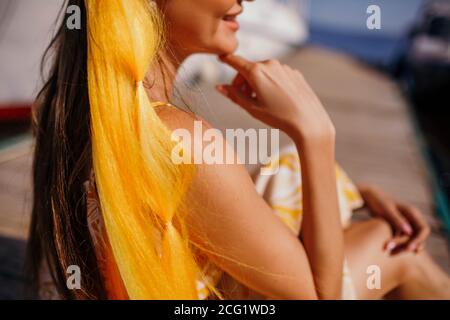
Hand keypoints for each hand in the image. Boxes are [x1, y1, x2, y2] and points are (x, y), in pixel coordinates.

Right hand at [216, 55, 334, 144]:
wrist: (308, 120)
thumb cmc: (278, 116)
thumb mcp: (251, 108)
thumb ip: (234, 95)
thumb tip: (219, 87)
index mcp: (256, 72)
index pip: (236, 61)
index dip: (226, 60)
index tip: (221, 57)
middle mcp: (270, 65)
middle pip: (249, 69)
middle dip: (242, 82)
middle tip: (243, 98)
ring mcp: (284, 68)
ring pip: (264, 72)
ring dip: (257, 83)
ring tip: (260, 101)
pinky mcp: (294, 73)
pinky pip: (277, 75)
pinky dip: (271, 83)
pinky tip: (276, 99)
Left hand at [359, 185, 430, 254]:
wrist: (370, 198)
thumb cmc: (378, 201)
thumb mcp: (387, 210)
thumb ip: (397, 220)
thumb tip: (410, 232)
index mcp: (412, 212)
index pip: (423, 229)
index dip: (419, 240)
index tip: (409, 248)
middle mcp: (412, 219)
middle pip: (417, 237)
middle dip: (408, 246)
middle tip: (394, 253)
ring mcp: (406, 224)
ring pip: (410, 240)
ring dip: (402, 248)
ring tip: (389, 253)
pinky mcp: (399, 228)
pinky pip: (402, 240)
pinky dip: (396, 246)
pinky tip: (388, 251)